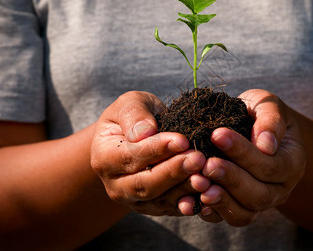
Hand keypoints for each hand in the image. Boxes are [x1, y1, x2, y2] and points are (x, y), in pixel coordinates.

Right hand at [90, 91, 206, 215]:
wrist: (139, 136)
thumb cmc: (135, 116)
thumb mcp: (130, 104)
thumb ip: (134, 114)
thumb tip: (144, 132)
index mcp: (103, 158)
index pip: (130, 157)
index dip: (156, 149)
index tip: (182, 140)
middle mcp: (115, 185)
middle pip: (144, 184)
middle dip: (173, 172)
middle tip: (198, 158)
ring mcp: (134, 201)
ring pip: (160, 201)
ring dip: (185, 190)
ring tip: (206, 176)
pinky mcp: (154, 208)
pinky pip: (173, 209)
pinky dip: (191, 204)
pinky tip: (209, 194)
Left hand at [181, 89, 305, 225]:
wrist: (252, 129)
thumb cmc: (259, 114)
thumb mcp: (268, 106)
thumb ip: (270, 120)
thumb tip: (266, 145)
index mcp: (291, 163)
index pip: (270, 165)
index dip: (243, 153)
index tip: (217, 134)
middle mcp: (279, 190)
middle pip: (258, 195)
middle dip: (230, 179)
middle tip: (207, 163)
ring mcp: (258, 203)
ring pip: (243, 213)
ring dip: (219, 199)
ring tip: (198, 182)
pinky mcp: (237, 210)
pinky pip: (224, 218)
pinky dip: (207, 211)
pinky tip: (188, 199)